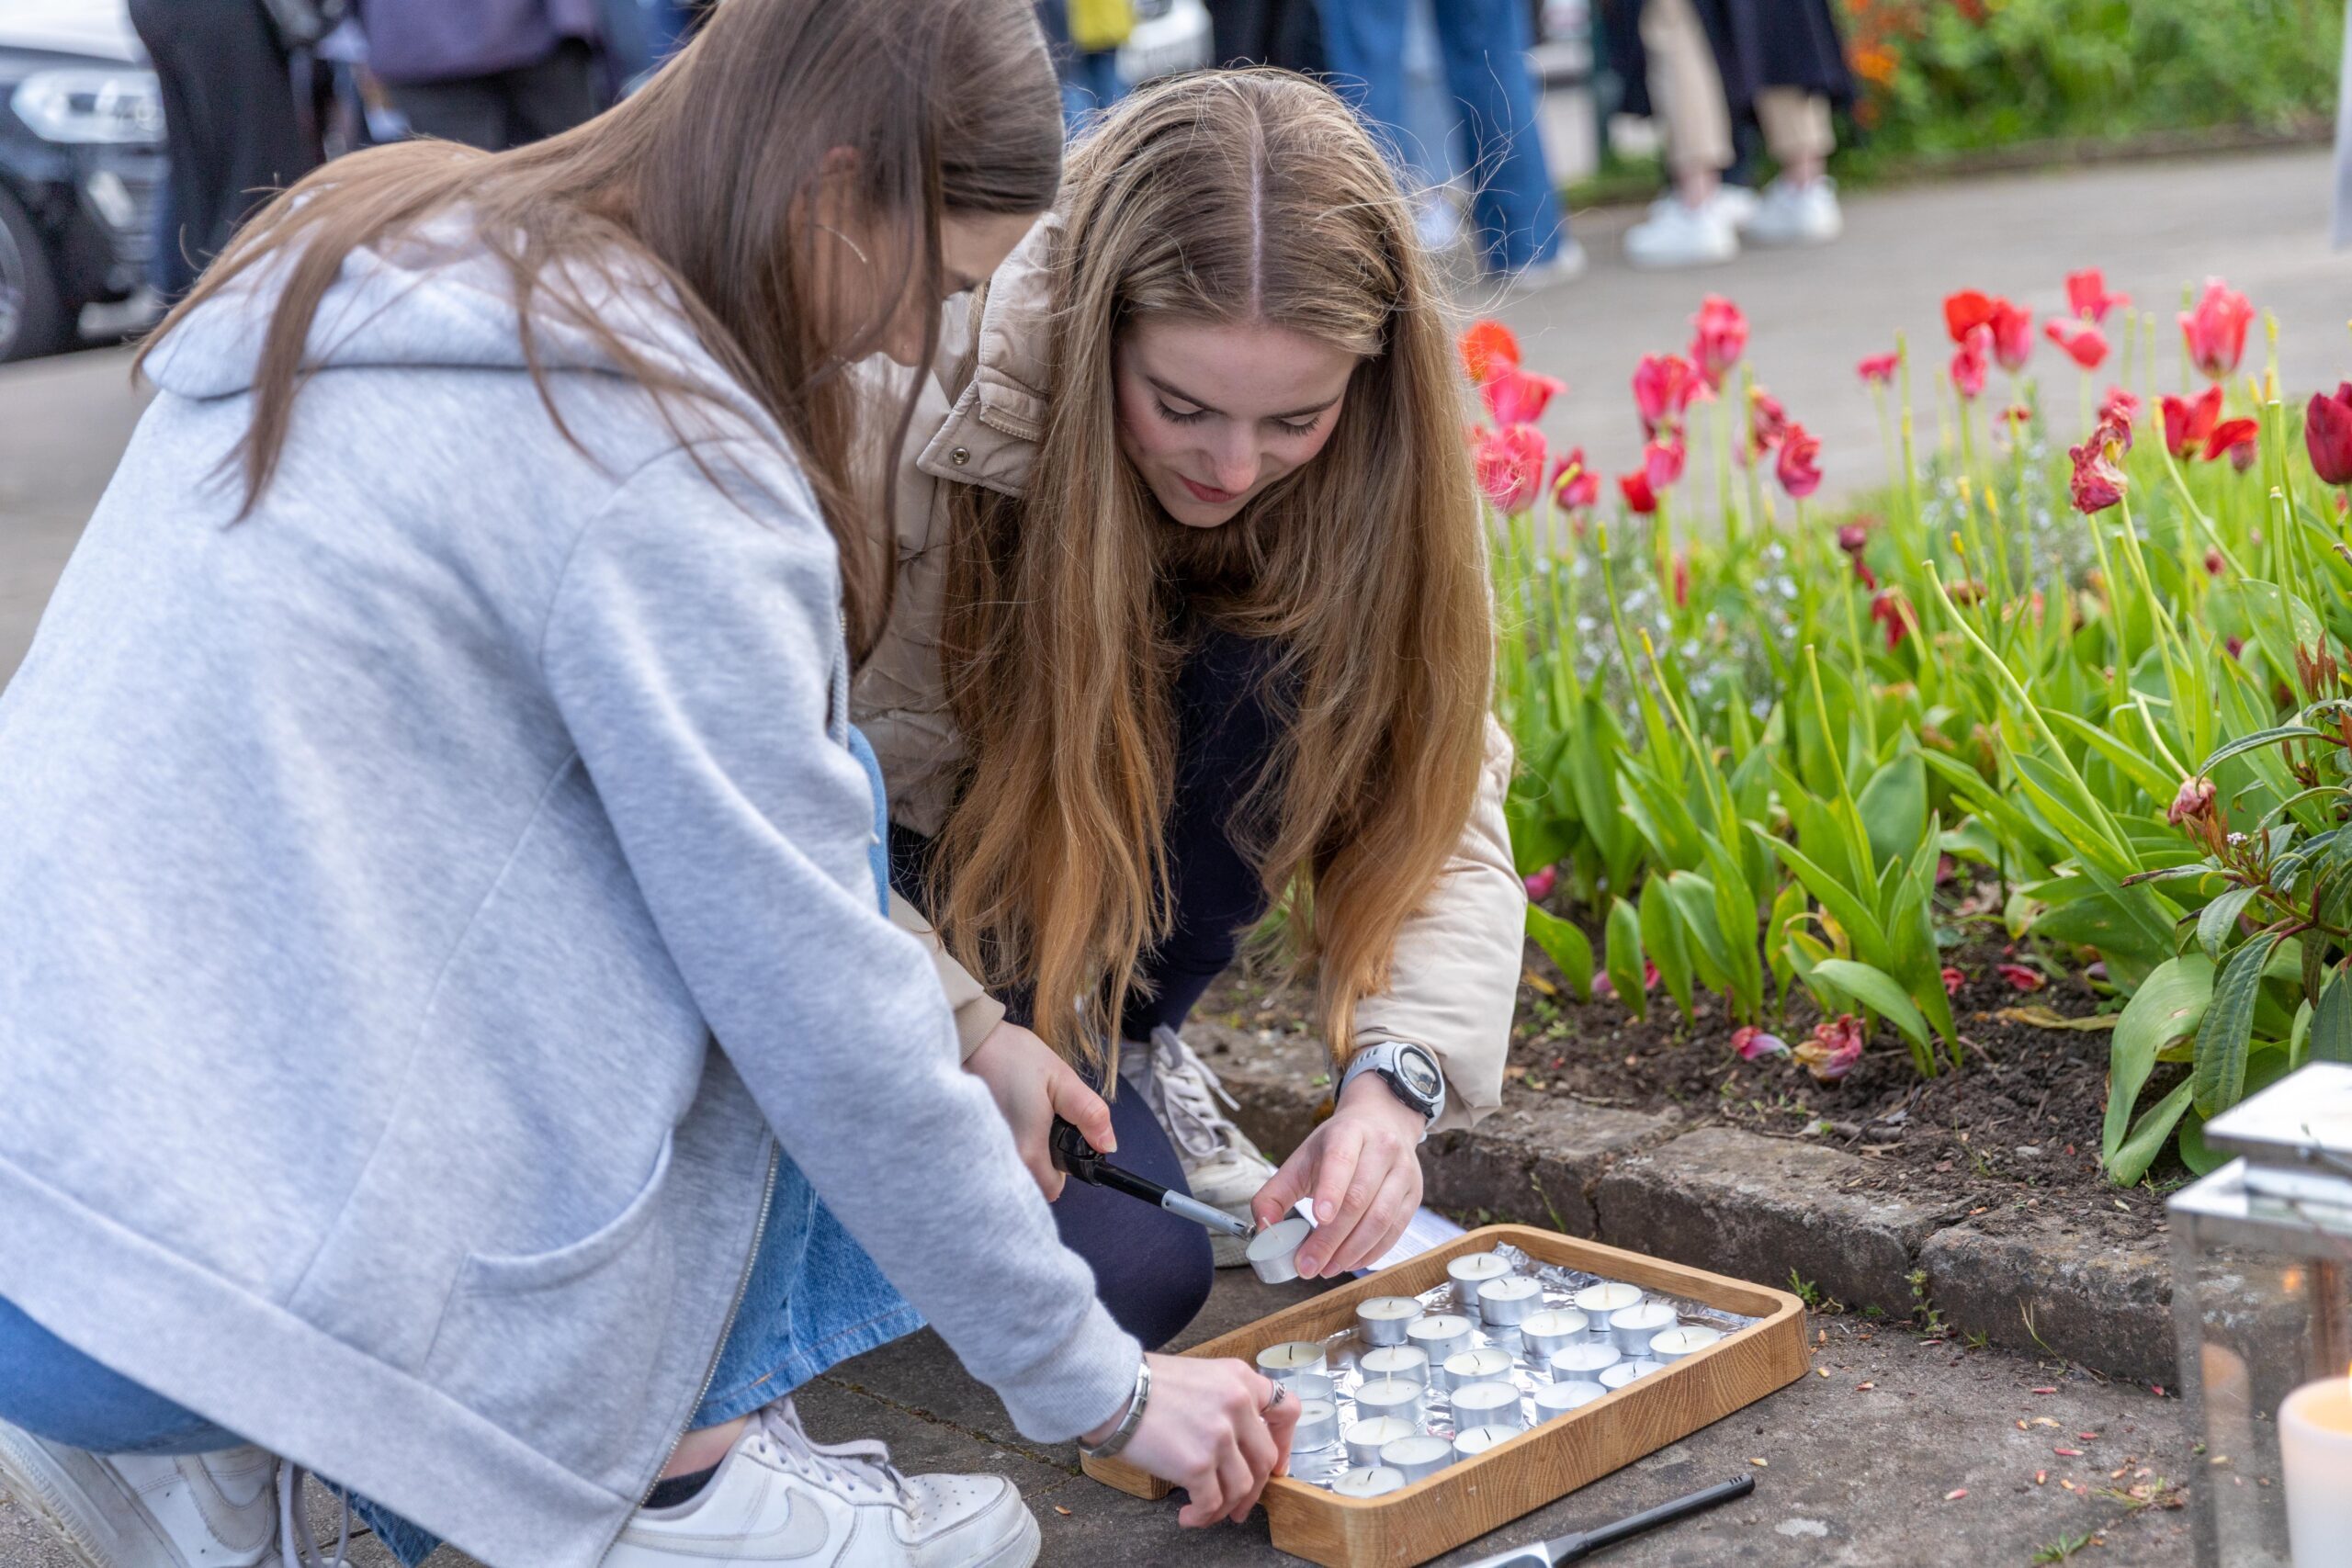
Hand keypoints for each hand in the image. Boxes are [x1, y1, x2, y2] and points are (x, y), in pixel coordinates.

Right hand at [964, 1019, 1112, 1200]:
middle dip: (1042, 1160)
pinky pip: (993, 1158)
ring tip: (1021, 1115)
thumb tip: (1108, 1145)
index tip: (1062, 1141)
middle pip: (1030, 1181)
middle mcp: (1002, 1161)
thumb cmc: (1012, 1056)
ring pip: (1012, 1170)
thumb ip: (1089, 1114)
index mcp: (1029, 1151)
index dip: (1063, 1170)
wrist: (968, 1040)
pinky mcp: (969, 1144)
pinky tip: (1004, 1115)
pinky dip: (1002, 1145)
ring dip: (1022, 1151)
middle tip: (1041, 1123)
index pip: (1052, 1189)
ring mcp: (982, 1154)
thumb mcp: (1061, 1079)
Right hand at [1093, 1353, 1297, 1525]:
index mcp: (1240, 1378)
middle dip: (1254, 1488)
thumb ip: (1224, 1401)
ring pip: (1242, 1487)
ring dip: (1226, 1507)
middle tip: (1240, 1504)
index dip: (1286, 1442)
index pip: (1287, 1409)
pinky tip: (1187, 1516)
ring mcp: (1220, 1436)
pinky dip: (1202, 1516)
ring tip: (1205, 1512)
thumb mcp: (1199, 1375)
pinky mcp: (1198, 1464)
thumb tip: (1235, 1441)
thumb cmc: (1145, 1384)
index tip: (1276, 1463)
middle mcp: (1237, 1404)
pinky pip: (1212, 1502)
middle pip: (1265, 1458)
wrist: (1111, 1391)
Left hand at [1249, 1071, 1425, 1276]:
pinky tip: (1350, 1262)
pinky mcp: (1414, 1194)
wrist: (1382, 1121)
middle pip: (1358, 1199)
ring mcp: (1403, 1171)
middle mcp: (1382, 1148)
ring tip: (1326, 1268)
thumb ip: (1275, 1193)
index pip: (1341, 1161)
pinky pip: (1395, 1230)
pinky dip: (1371, 1252)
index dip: (1331, 1190)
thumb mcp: (1302, 1158)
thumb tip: (1264, 1230)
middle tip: (1308, 1265)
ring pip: (1380, 1218)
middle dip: (1331, 1239)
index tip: (1318, 1218)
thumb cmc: (1336, 1146)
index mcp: (1348, 1133)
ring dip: (1351, 1251)